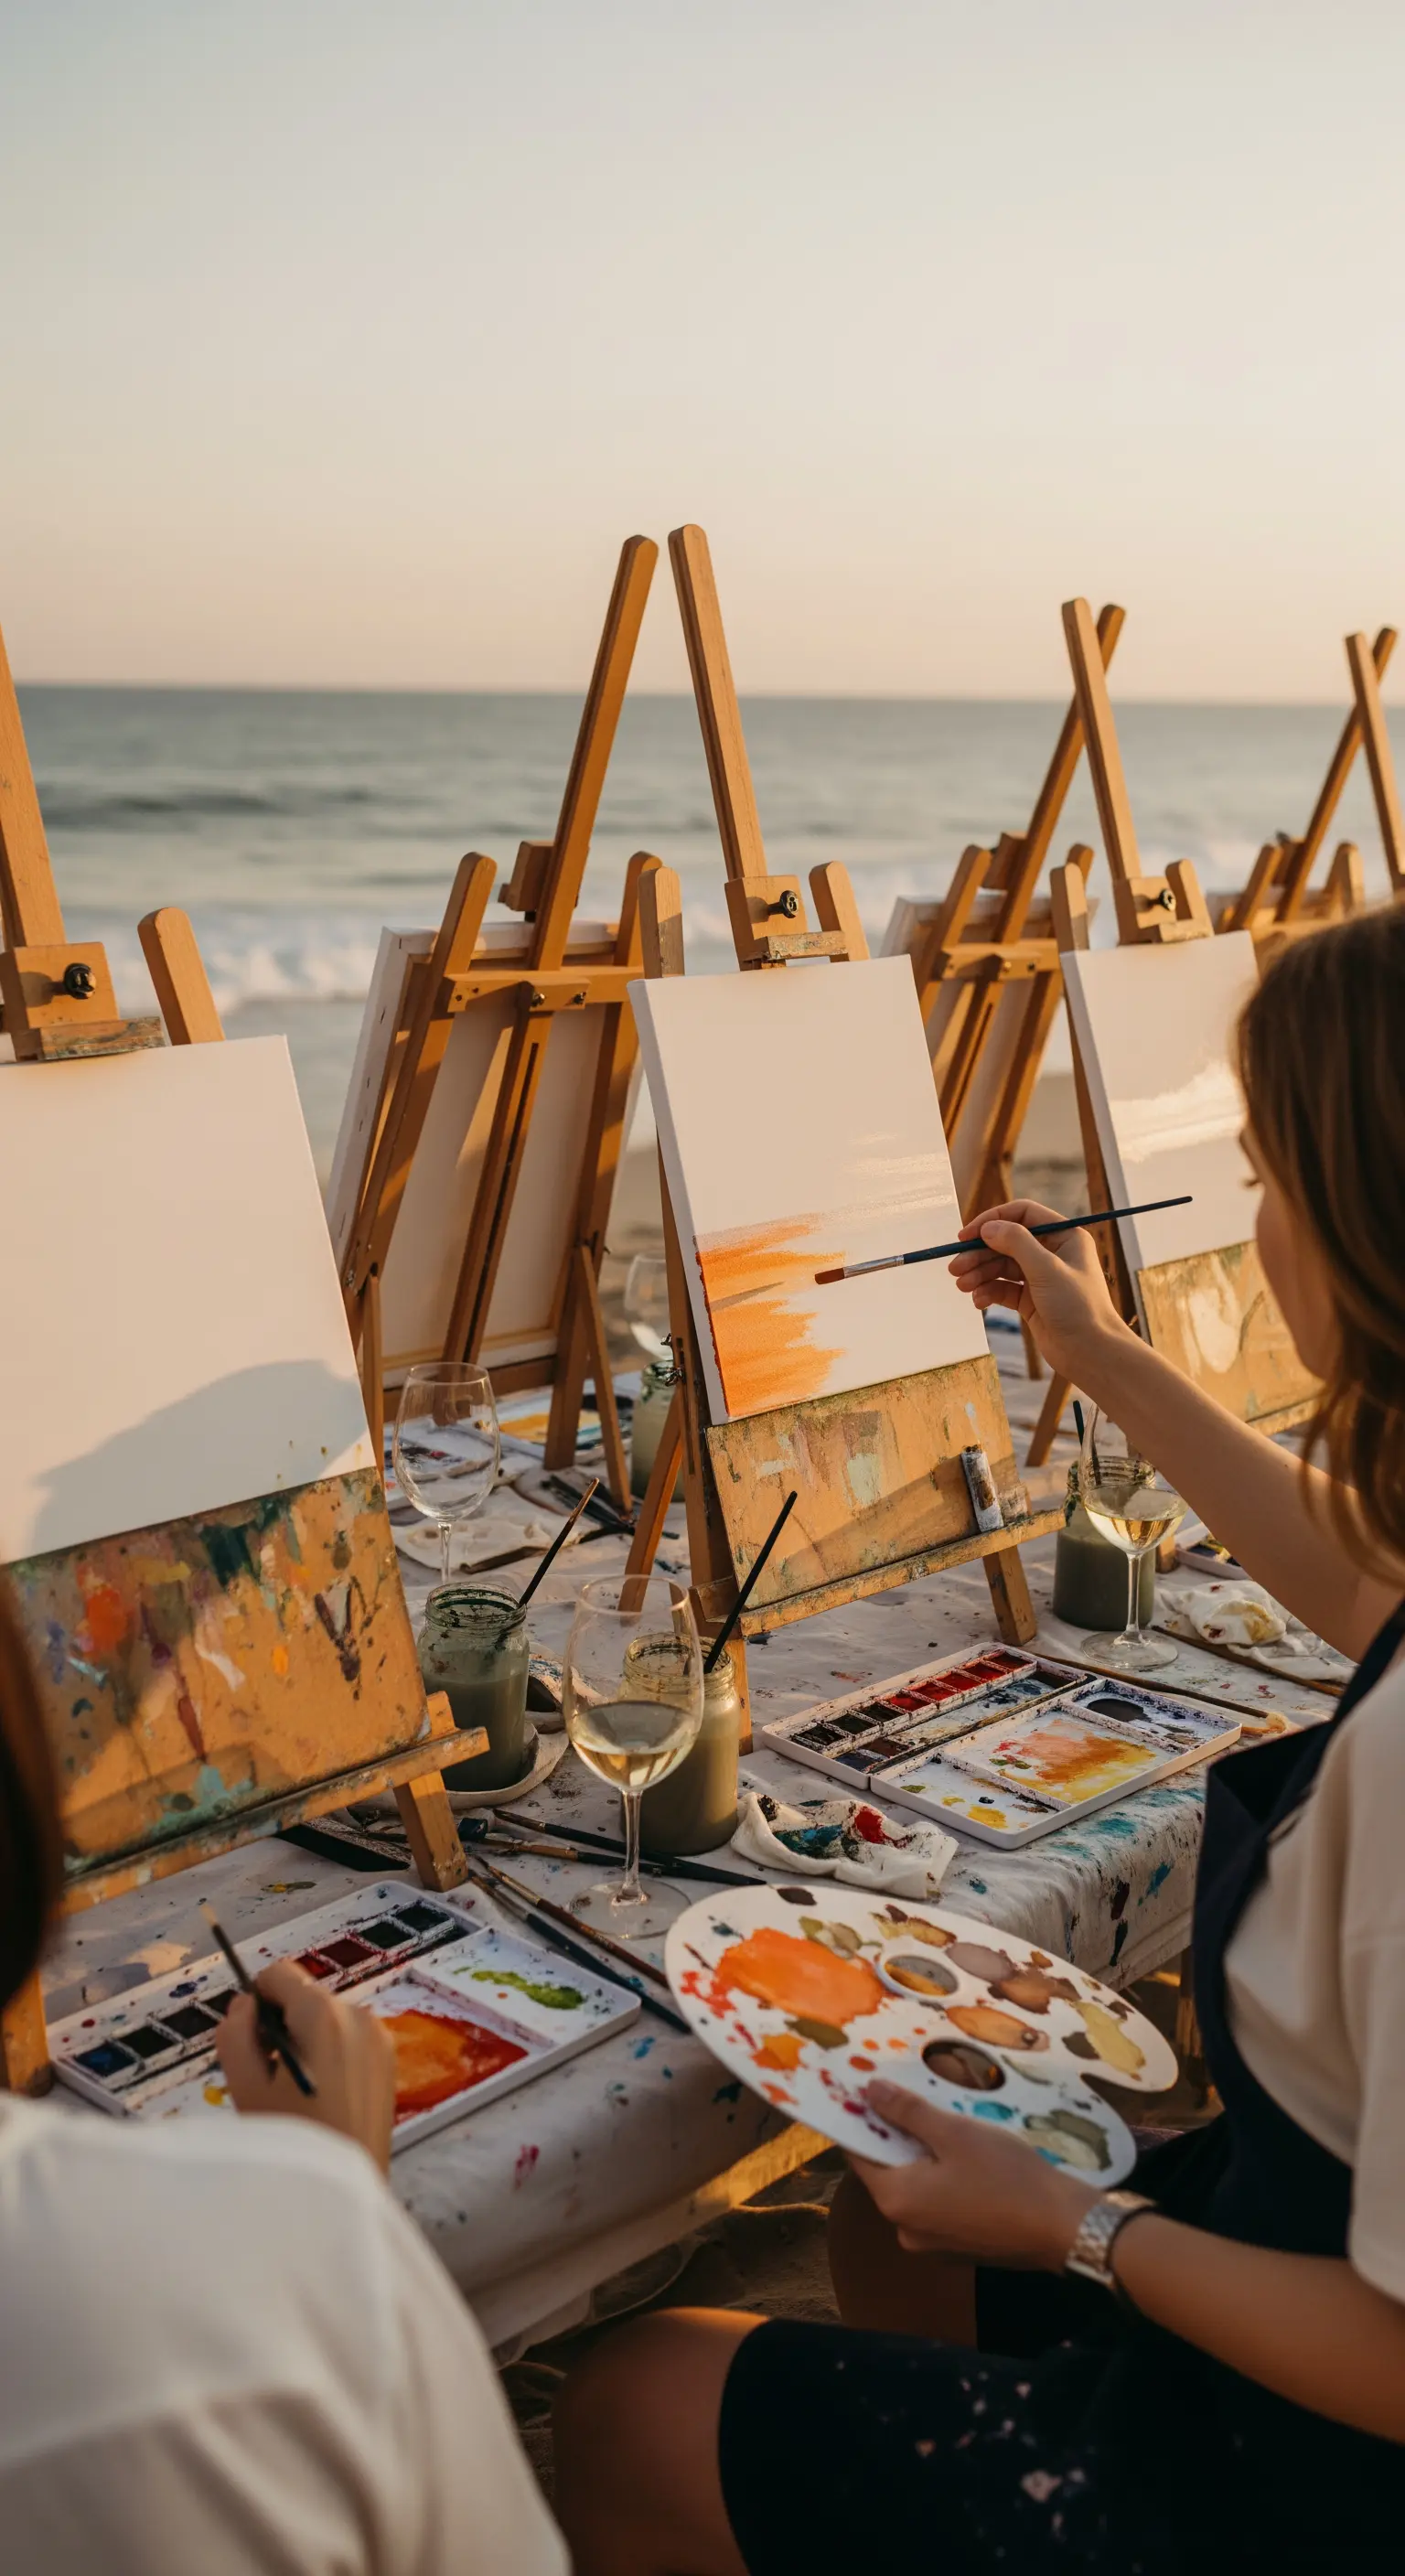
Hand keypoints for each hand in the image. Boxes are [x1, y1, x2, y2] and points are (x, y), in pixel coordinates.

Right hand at [216, 1959, 395, 2172]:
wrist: (342, 2194)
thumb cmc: (290, 2138)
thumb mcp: (244, 2085)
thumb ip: (235, 2033)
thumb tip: (245, 2005)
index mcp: (322, 2014)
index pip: (279, 1974)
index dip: (258, 2002)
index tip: (253, 2042)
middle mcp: (358, 2013)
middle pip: (304, 1999)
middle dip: (283, 2026)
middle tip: (272, 2079)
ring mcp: (380, 2036)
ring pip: (327, 2020)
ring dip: (308, 2042)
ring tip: (299, 2094)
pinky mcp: (390, 2060)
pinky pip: (350, 2041)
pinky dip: (332, 2057)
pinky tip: (324, 2099)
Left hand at [850, 2079, 1096, 2270]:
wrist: (1062, 2229)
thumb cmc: (1005, 2176)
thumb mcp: (955, 2133)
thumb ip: (908, 2113)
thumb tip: (867, 2092)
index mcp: (896, 2200)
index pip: (859, 2155)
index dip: (862, 2121)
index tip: (869, 2090)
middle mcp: (904, 2229)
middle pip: (887, 2171)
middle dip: (898, 2135)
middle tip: (916, 2097)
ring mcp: (932, 2244)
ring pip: (915, 2188)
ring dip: (924, 2157)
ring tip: (948, 2123)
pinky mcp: (958, 2248)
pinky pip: (937, 2206)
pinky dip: (943, 2180)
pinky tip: (969, 2158)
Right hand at [948, 1198, 1127, 1384]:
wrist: (1091, 1353)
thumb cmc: (1078, 1307)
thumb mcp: (1047, 1269)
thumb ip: (1016, 1243)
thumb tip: (987, 1228)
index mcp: (1064, 1236)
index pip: (1023, 1215)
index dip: (993, 1220)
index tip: (967, 1235)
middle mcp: (1052, 1253)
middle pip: (1007, 1242)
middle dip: (980, 1254)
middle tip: (955, 1267)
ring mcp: (1041, 1277)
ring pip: (1002, 1267)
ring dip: (980, 1274)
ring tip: (962, 1286)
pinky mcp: (1031, 1300)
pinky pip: (1004, 1289)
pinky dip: (989, 1292)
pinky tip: (978, 1301)